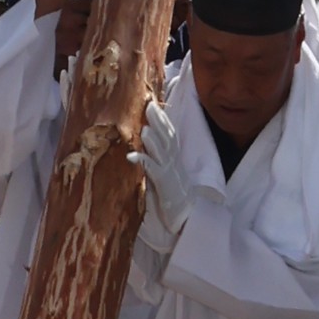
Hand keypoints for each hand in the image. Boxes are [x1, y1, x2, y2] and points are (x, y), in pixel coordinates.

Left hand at [134, 91, 189, 217]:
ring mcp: (169, 172)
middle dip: (158, 121)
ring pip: (161, 153)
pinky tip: (132, 157)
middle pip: (166, 137)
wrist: (187, 214)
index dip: (163, 118)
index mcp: (174, 156)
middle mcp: (173, 161)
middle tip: (149, 105)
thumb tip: (148, 138)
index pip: (170, 133)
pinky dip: (143, 163)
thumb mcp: (167, 169)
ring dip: (152, 140)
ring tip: (144, 128)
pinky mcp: (164, 186)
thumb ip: (159, 155)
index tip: (154, 103)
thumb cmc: (173, 191)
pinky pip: (152, 172)